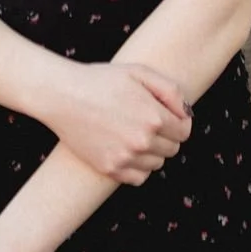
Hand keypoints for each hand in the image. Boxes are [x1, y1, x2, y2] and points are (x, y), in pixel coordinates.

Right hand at [41, 60, 191, 184]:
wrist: (63, 95)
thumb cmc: (101, 80)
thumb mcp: (139, 72)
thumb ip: (171, 90)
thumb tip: (187, 113)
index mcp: (153, 117)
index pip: (184, 131)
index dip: (179, 122)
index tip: (168, 117)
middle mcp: (142, 142)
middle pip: (172, 149)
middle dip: (166, 136)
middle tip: (147, 122)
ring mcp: (125, 158)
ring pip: (156, 164)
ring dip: (152, 152)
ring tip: (134, 134)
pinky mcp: (109, 169)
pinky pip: (138, 178)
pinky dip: (138, 167)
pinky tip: (127, 151)